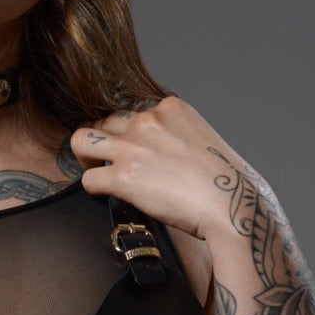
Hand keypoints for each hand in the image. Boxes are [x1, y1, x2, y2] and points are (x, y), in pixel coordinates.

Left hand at [69, 96, 271, 242]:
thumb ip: (177, 137)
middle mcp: (148, 120)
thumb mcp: (204, 140)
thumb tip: (163, 156)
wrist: (232, 206)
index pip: (132, 111)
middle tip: (107, 162)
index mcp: (170, 108)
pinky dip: (93, 189)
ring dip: (84, 157)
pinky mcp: (124, 177)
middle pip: (104, 121)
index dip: (128, 132)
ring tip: (94, 171)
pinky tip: (105, 196)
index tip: (133, 150)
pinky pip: (89, 179)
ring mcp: (134, 147)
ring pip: (82, 140)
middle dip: (104, 141)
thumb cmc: (227, 182)